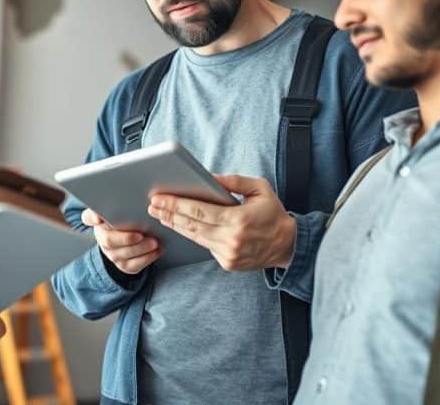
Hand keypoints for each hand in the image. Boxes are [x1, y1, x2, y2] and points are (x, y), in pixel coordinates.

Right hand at [82, 208, 160, 274]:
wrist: (132, 237)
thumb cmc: (128, 218)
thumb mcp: (123, 207)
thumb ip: (119, 202)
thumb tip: (118, 204)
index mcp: (98, 220)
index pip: (89, 217)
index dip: (93, 217)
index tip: (99, 218)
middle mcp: (102, 238)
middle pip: (109, 241)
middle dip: (125, 238)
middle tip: (140, 235)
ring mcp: (112, 253)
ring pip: (122, 255)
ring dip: (140, 249)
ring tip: (154, 242)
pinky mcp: (123, 265)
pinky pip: (133, 265)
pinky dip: (147, 258)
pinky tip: (157, 250)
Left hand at [148, 175, 294, 271]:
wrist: (288, 245)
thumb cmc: (273, 213)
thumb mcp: (259, 189)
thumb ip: (233, 182)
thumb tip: (208, 177)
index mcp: (238, 220)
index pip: (199, 211)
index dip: (176, 204)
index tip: (160, 198)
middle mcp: (231, 239)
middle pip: (191, 225)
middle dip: (169, 213)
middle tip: (152, 204)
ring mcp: (228, 254)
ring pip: (195, 237)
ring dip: (176, 225)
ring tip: (160, 214)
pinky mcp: (226, 263)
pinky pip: (205, 246)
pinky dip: (192, 235)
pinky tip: (180, 226)